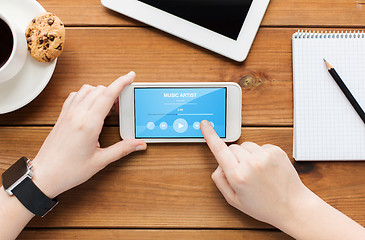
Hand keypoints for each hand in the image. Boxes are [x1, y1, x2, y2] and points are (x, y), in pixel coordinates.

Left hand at [31, 72, 146, 198]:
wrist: (45, 174)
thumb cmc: (69, 170)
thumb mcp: (101, 161)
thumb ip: (123, 149)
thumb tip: (139, 144)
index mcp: (88, 124)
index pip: (108, 95)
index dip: (121, 83)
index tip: (130, 76)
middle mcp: (77, 114)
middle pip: (99, 90)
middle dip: (114, 92)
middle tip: (122, 106)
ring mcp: (68, 113)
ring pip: (87, 89)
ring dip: (100, 92)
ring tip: (108, 107)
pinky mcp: (62, 116)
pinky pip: (75, 95)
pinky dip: (87, 95)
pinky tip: (91, 106)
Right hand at [200, 120, 309, 226]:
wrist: (293, 206)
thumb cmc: (264, 206)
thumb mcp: (234, 200)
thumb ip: (220, 180)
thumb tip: (218, 163)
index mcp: (238, 176)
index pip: (220, 150)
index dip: (210, 136)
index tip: (205, 124)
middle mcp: (251, 164)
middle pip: (232, 148)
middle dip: (233, 157)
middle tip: (243, 173)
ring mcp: (264, 156)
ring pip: (246, 146)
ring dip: (247, 155)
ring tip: (257, 172)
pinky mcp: (276, 151)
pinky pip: (260, 146)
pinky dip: (260, 155)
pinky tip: (267, 169)